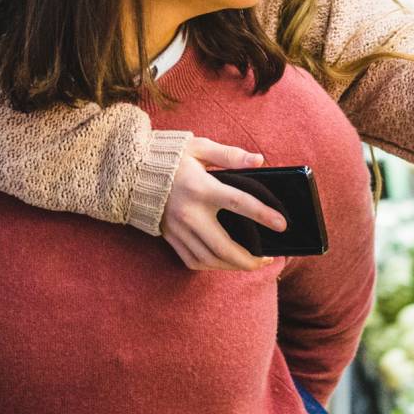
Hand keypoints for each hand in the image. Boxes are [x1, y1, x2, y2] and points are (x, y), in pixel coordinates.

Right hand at [161, 137, 286, 270]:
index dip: (263, 215)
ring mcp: (177, 229)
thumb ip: (230, 155)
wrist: (131, 171)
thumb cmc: (170, 156)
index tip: (282, 224)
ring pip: (209, 259)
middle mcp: (189, 213)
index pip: (238, 204)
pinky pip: (193, 261)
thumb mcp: (199, 147)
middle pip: (224, 246)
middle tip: (269, 259)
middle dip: (250, 259)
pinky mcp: (169, 237)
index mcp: (201, 187)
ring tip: (251, 263)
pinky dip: (212, 266)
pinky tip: (225, 262)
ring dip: (233, 266)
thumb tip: (259, 160)